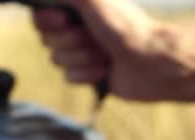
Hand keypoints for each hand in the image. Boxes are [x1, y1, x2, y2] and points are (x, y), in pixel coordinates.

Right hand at [33, 0, 194, 100]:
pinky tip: (105, 70)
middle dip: (71, 42)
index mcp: (79, 8)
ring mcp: (83, 51)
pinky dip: (87, 75)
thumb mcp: (94, 1)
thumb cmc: (127, 29)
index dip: (48, 21)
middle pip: (47, 39)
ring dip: (82, 59)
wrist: (153, 65)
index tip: (64, 21)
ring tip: (104, 55)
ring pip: (57, 60)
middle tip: (94, 38)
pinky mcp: (89, 73)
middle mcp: (78, 28)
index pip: (41, 15)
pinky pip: (69, 77)